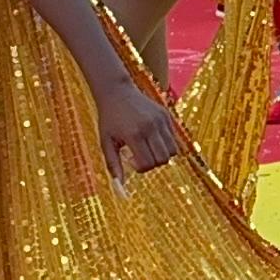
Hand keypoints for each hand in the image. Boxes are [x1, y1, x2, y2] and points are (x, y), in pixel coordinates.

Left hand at [91, 75, 180, 191]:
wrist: (117, 91)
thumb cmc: (109, 118)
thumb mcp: (106, 142)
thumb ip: (113, 165)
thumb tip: (119, 188)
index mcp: (134, 134)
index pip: (148, 164)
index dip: (141, 168)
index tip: (131, 160)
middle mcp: (150, 126)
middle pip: (163, 159)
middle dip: (153, 163)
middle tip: (140, 155)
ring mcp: (160, 120)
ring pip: (173, 150)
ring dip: (161, 154)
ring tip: (147, 147)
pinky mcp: (166, 115)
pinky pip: (173, 138)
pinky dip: (164, 143)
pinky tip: (150, 137)